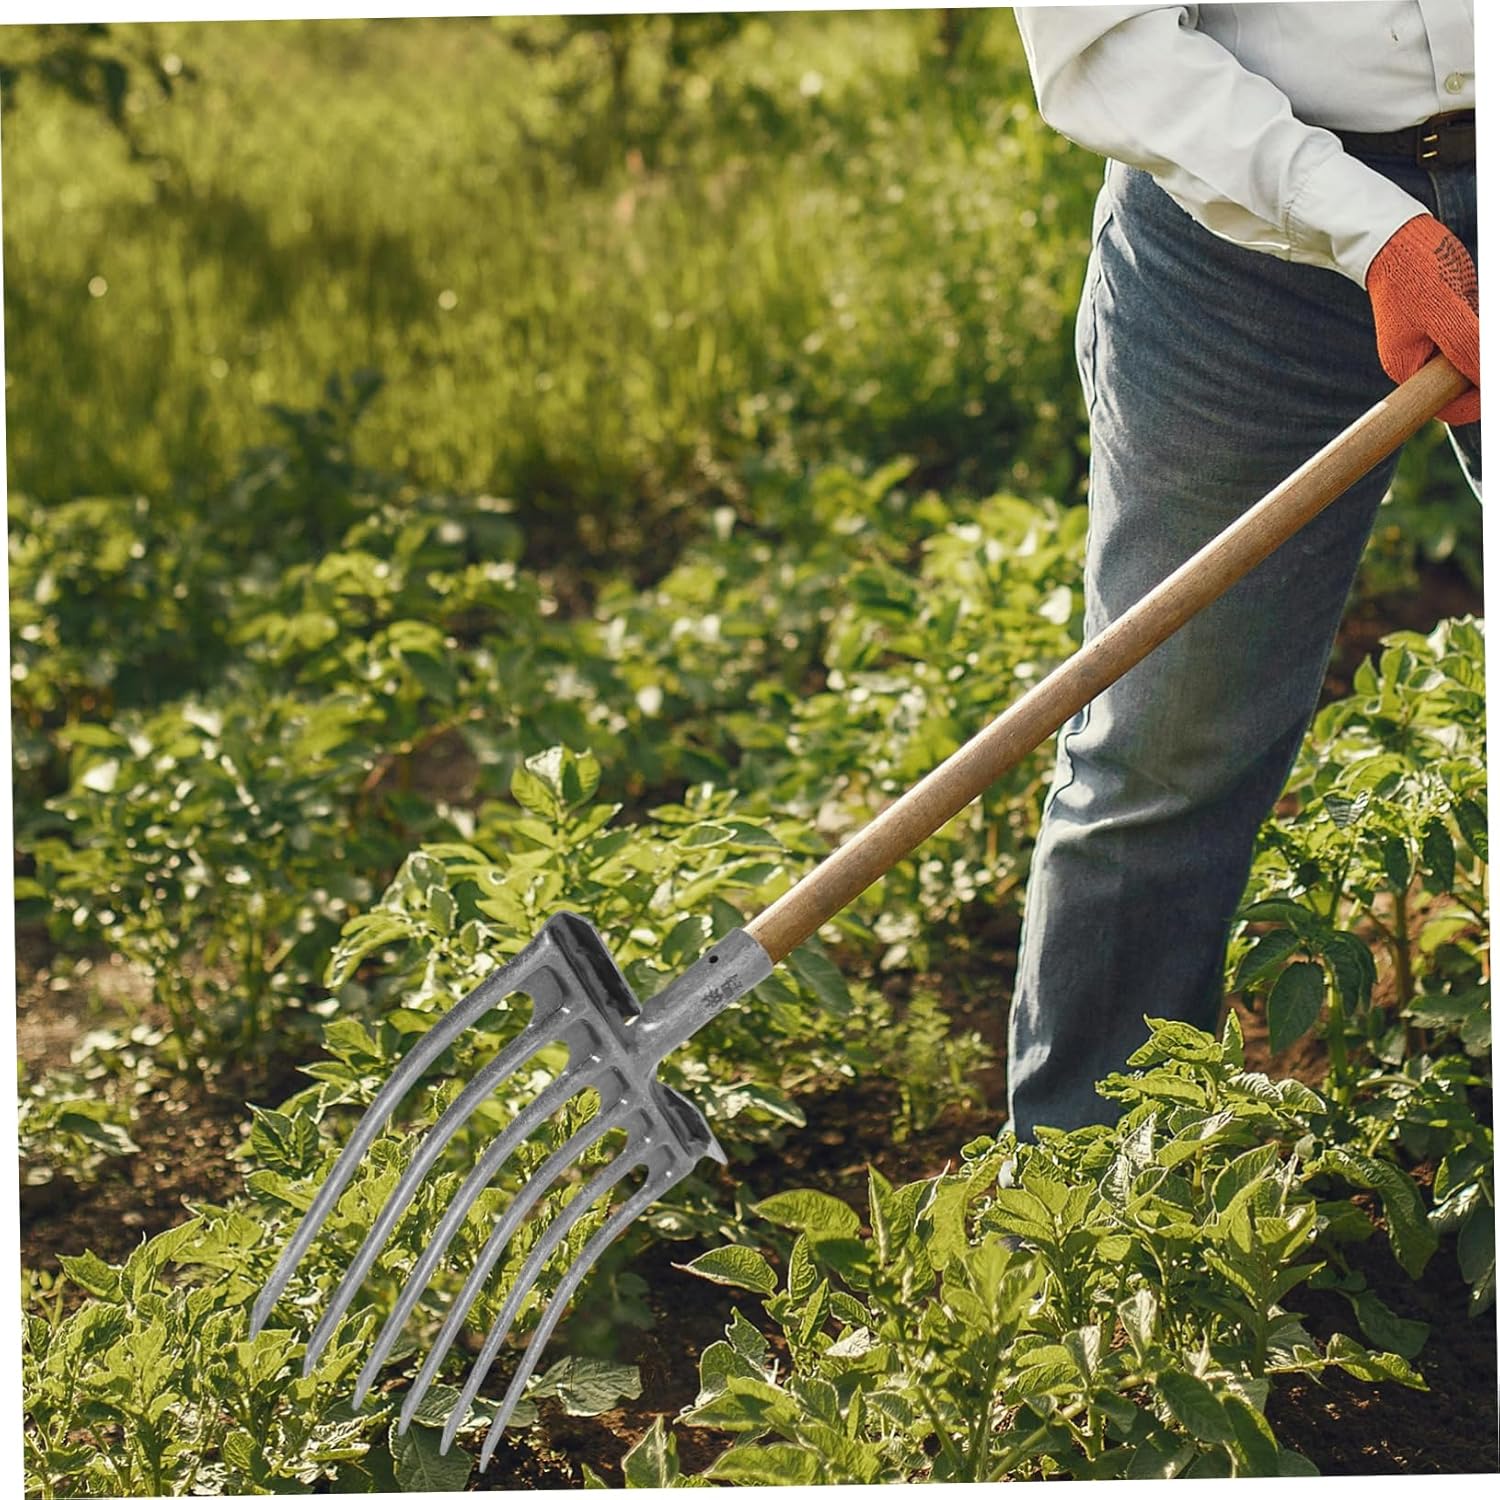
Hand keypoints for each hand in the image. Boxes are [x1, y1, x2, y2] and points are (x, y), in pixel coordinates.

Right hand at [1366, 214, 1478, 424]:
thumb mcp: (1447, 315)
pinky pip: (1469, 331)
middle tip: (1479, 321)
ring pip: (1471, 354)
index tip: (1491, 372)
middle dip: (1482, 357)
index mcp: (1409, 370)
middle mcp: (1417, 362)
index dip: (1481, 398)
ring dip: (1481, 334)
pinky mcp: (1439, 321)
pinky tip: (1470, 295)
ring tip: (1471, 301)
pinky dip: (1478, 317)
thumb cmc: (1415, 272)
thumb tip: (1489, 380)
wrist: (1395, 235)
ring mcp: (1429, 341)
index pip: (1451, 408)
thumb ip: (1471, 351)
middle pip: (1465, 380)